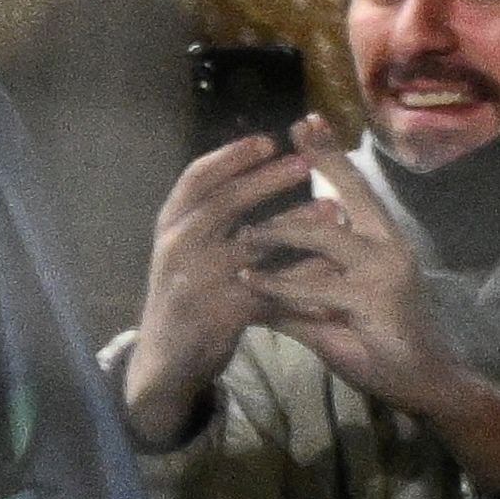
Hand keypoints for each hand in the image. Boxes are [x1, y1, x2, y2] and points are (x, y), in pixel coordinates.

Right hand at [121, 128, 312, 429]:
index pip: (195, 179)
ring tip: (332, 208)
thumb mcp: (186, 249)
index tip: (267, 140)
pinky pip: (270, 287)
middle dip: (265, 180)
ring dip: (294, 224)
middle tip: (305, 162)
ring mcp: (197, 282)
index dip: (231, 157)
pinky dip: (303, 275)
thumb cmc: (186, 293)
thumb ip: (212, 216)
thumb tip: (256, 168)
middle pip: (221, 203)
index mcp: (170, 227)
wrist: (167, 358)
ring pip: (250, 244)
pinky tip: (331, 265)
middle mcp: (177, 249)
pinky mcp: (221, 312)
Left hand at [244, 125, 499, 468]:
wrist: (417, 379)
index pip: (355, 190)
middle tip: (284, 139)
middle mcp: (388, 246)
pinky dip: (276, 284)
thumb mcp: (329, 305)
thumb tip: (251, 275)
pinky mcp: (369, 302)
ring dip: (279, 234)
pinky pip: (312, 287)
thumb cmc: (373, 338)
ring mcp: (382, 272)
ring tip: (242, 234)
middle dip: (319, 165)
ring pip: (324, 238)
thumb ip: (295, 285)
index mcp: (382, 239)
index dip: (330, 157)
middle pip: (350, 196)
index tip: (306, 122)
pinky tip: (247, 282)